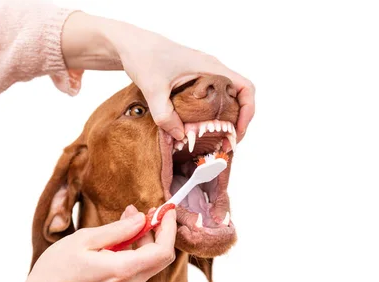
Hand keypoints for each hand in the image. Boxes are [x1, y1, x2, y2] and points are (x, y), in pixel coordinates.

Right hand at [26, 205, 176, 281]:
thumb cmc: (58, 267)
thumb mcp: (85, 239)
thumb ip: (118, 229)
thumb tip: (142, 219)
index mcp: (123, 269)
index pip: (163, 251)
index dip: (169, 228)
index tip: (166, 209)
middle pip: (162, 257)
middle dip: (162, 231)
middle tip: (149, 210)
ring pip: (152, 260)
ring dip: (149, 237)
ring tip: (130, 215)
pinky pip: (140, 265)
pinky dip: (139, 247)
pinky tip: (124, 233)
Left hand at [61, 12, 254, 140]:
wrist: (130, 44)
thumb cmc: (144, 57)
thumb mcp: (153, 89)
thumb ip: (165, 115)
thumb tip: (180, 136)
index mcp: (210, 68)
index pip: (245, 87)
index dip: (248, 111)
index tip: (238, 130)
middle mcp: (212, 69)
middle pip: (240, 95)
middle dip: (239, 119)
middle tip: (229, 141)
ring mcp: (205, 73)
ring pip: (228, 96)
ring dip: (228, 116)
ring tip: (219, 137)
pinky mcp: (195, 78)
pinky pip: (215, 96)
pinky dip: (215, 112)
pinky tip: (204, 126)